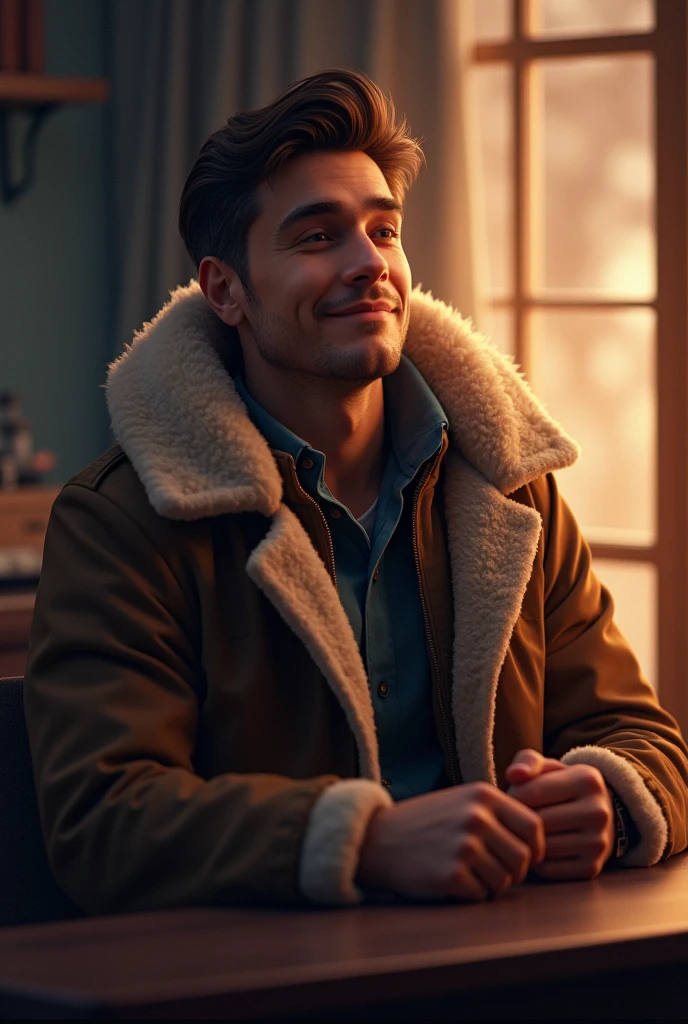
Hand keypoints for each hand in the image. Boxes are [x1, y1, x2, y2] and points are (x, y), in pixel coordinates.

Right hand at [357, 782, 544, 901]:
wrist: (379, 839)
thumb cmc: (426, 822)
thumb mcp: (463, 800)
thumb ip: (498, 812)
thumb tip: (539, 839)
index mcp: (484, 795)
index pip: (533, 826)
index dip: (535, 848)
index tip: (526, 858)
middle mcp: (477, 817)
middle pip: (523, 858)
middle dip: (513, 871)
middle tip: (492, 870)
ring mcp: (464, 846)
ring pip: (505, 881)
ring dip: (491, 884)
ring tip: (468, 873)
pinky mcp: (451, 875)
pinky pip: (481, 895)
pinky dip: (471, 894)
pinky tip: (451, 881)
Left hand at [506, 749, 614, 880]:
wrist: (593, 814)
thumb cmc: (559, 786)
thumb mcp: (546, 767)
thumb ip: (527, 761)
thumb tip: (513, 775)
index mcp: (588, 780)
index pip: (534, 791)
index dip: (513, 796)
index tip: (509, 798)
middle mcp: (599, 812)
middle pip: (539, 822)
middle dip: (518, 819)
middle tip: (512, 817)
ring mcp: (598, 843)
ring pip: (543, 847)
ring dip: (525, 841)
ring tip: (522, 831)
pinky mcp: (592, 867)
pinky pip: (548, 869)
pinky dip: (535, 861)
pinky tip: (535, 848)